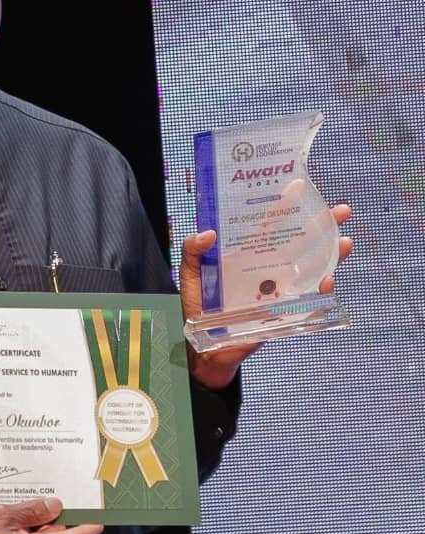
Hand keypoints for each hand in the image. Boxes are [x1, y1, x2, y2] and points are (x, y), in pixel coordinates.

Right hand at [0, 498, 102, 533]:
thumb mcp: (0, 514)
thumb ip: (30, 510)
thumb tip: (56, 507)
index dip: (85, 528)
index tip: (102, 520)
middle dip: (60, 516)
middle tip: (70, 490)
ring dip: (38, 517)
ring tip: (42, 490)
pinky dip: (23, 523)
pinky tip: (18, 504)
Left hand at [180, 202, 353, 389]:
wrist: (207, 347)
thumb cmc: (198, 308)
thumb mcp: (190, 275)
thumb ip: (192, 252)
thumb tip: (206, 233)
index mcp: (245, 255)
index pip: (267, 226)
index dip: (284, 207)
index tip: (300, 187)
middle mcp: (265, 267)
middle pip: (296, 242)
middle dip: (320, 226)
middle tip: (340, 210)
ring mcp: (276, 288)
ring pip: (308, 267)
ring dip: (329, 255)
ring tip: (343, 242)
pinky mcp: (281, 310)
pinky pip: (305, 298)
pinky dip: (318, 289)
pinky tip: (326, 279)